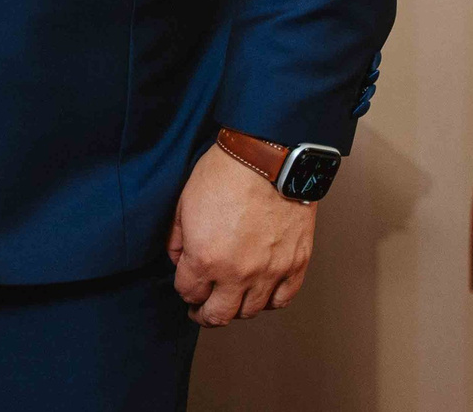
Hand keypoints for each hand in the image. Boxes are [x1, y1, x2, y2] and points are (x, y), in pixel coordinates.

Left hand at [168, 142, 316, 325]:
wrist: (269, 158)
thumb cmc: (226, 173)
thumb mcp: (184, 202)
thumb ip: (177, 239)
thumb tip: (178, 259)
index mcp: (205, 259)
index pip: (188, 293)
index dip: (184, 289)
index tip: (187, 284)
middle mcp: (238, 273)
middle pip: (218, 315)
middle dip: (204, 314)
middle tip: (202, 311)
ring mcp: (270, 272)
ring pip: (250, 311)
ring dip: (237, 308)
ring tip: (231, 299)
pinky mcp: (295, 265)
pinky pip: (282, 299)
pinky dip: (270, 301)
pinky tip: (261, 293)